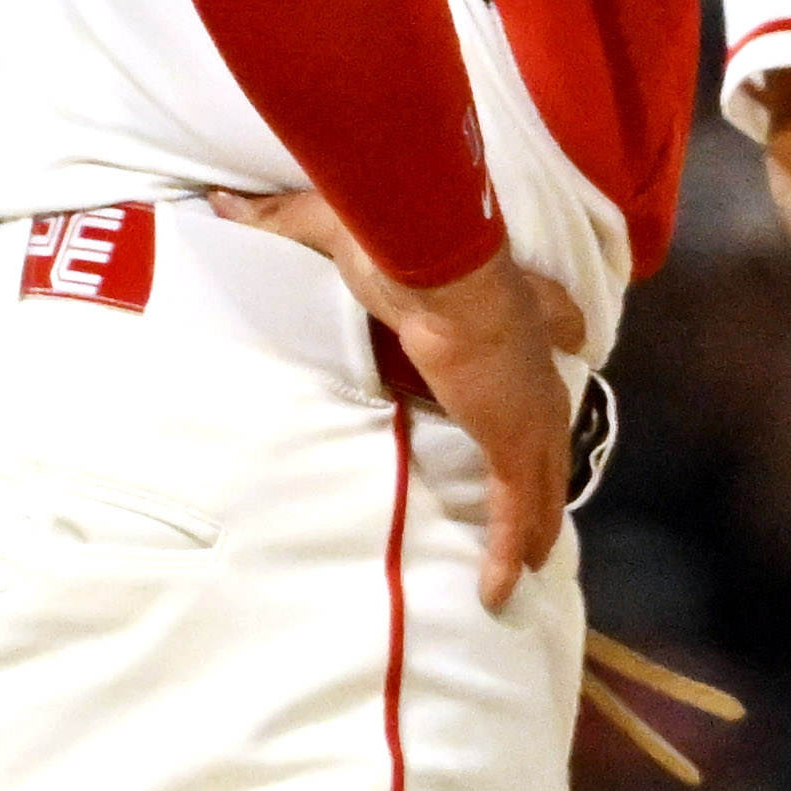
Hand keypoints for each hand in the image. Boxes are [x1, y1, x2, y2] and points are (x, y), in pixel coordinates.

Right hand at [220, 188, 591, 606]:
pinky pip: (518, 507)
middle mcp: (530, 363)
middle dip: (541, 463)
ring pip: (542, 477)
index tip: (562, 345)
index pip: (547, 324)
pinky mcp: (516, 440)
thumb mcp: (334, 234)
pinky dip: (512, 547)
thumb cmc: (399, 242)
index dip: (551, 338)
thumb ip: (286, 221)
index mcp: (503, 310)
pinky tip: (503, 588)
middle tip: (535, 499)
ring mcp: (531, 406)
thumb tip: (229, 202)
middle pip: (548, 423)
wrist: (435, 264)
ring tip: (528, 562)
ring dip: (535, 521)